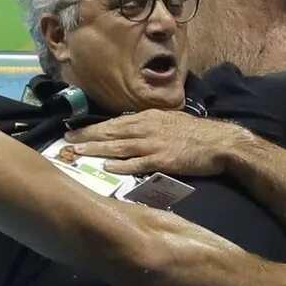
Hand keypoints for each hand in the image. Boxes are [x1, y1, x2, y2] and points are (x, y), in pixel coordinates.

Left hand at [62, 111, 243, 179]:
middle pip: (110, 133)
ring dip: (96, 150)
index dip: (93, 128)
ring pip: (118, 147)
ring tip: (77, 152)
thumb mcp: (171, 120)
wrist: (220, 142)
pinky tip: (106, 167)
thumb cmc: (198, 133)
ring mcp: (153, 144)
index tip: (75, 131)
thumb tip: (134, 128)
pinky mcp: (162, 160)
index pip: (114, 122)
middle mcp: (146, 128)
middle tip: (65, 141)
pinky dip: (120, 165)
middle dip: (86, 137)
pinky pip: (137, 163)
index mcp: (148, 117)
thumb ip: (151, 124)